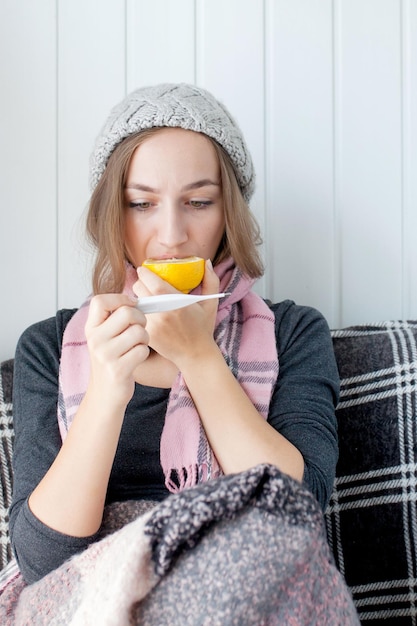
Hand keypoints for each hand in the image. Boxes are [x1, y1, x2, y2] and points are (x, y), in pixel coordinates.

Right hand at [85, 293, 149, 407]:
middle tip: (139, 328)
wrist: (105, 394)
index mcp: (90, 328)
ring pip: (138, 331)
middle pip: (127, 313)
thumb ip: (113, 319)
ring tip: (138, 345)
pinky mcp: (118, 369)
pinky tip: (136, 358)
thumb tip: (135, 298)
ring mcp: (105, 355)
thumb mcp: (103, 337)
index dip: (120, 299)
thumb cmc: (111, 360)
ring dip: (145, 338)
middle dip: (141, 319)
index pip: (100, 301)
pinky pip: (142, 350)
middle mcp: (95, 340)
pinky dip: (144, 353)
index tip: (131, 306)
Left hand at [133, 260, 219, 366]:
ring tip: (146, 297)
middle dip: (140, 283)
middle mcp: (162, 313)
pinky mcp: (147, 333)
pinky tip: (147, 311)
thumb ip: (211, 281)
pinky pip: (137, 316)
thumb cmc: (203, 328)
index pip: (152, 281)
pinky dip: (140, 311)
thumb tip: (207, 262)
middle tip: (145, 283)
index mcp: (177, 302)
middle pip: (139, 288)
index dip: (144, 272)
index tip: (144, 269)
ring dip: (139, 297)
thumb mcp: (210, 304)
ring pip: (136, 302)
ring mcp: (153, 324)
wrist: (195, 355)